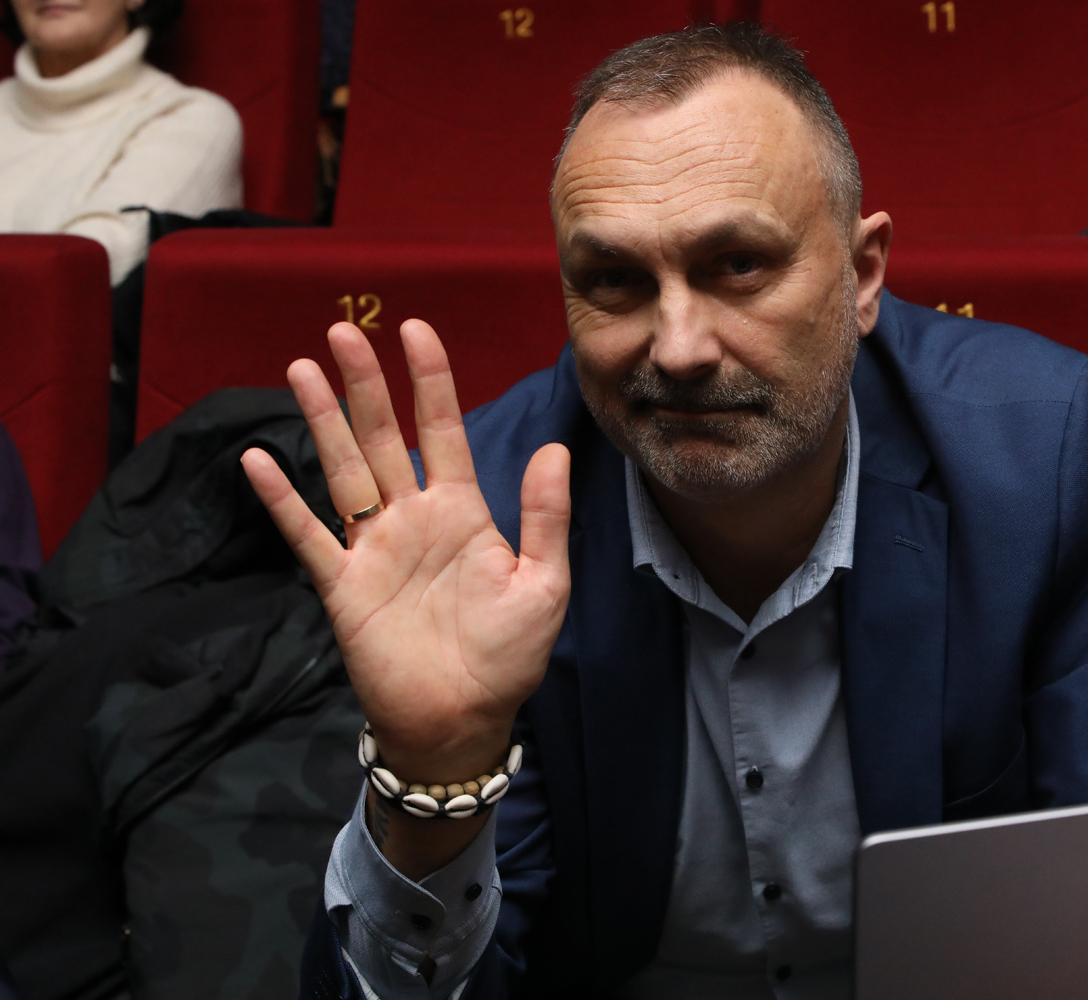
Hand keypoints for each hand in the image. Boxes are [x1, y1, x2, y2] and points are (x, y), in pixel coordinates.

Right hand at [241, 320, 570, 787]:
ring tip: (302, 368)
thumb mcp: (544, 584)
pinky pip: (308, 535)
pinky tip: (256, 459)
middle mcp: (414, 518)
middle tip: (342, 329)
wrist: (461, 719)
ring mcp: (374, 548)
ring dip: (323, 422)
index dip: (430, 381)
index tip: (415, 330)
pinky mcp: (342, 585)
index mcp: (463, 511)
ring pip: (343, 470)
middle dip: (366, 385)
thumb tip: (555, 448)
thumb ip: (545, 517)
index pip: (443, 431)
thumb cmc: (508, 656)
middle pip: (383, 437)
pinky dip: (282, 500)